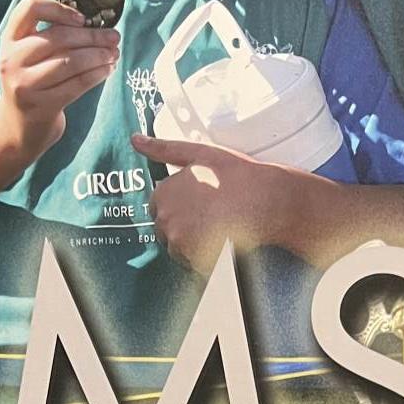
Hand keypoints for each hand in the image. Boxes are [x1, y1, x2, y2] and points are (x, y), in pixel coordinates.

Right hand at [0, 0, 119, 166]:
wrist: (19, 127)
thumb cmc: (33, 83)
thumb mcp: (30, 56)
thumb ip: (49, 36)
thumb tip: (97, 25)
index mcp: (10, 38)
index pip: (31, 7)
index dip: (59, 8)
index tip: (82, 18)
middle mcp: (12, 59)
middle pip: (59, 37)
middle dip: (93, 36)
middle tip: (114, 37)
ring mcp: (25, 84)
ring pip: (70, 62)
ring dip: (98, 56)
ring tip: (114, 54)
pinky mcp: (41, 106)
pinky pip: (76, 85)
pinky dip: (96, 75)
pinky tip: (108, 70)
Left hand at [133, 134, 296, 274]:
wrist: (268, 203)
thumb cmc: (237, 176)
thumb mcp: (199, 154)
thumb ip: (163, 149)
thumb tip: (135, 140)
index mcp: (163, 194)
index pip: (159, 206)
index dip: (180, 204)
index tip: (200, 201)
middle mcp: (166, 220)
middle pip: (167, 229)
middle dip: (184, 224)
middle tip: (213, 215)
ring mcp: (180, 244)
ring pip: (180, 247)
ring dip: (194, 242)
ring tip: (220, 226)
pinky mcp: (196, 262)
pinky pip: (194, 263)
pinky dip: (205, 256)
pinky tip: (222, 240)